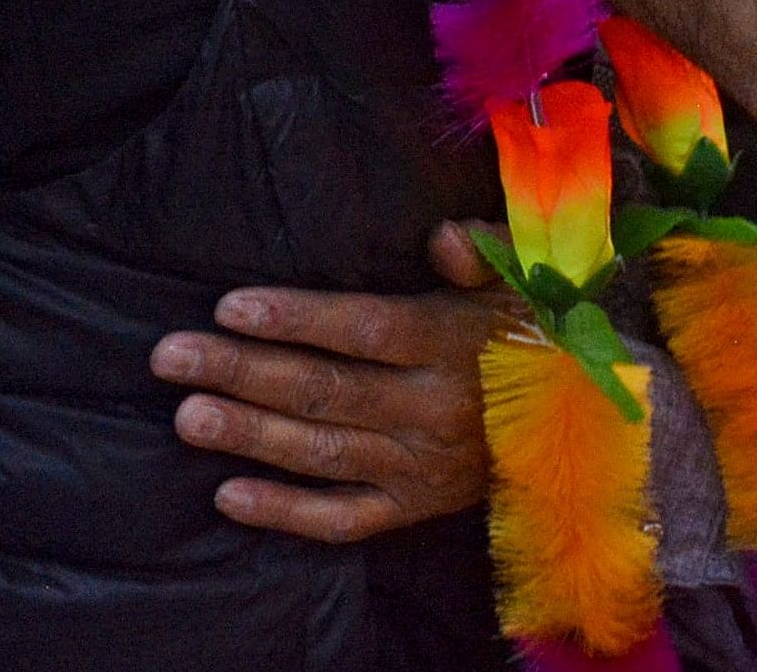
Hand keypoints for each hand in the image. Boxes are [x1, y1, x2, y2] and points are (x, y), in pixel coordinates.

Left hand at [152, 224, 509, 543]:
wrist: (585, 423)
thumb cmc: (529, 332)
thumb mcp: (520, 278)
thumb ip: (480, 252)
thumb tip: (441, 238)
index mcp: (452, 344)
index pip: (365, 330)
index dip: (298, 319)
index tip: (230, 306)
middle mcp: (432, 409)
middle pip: (327, 390)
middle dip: (243, 372)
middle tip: (171, 357)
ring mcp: (420, 466)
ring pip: (323, 453)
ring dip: (250, 436)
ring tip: (186, 416)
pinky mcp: (414, 507)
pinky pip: (344, 519)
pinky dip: (286, 513)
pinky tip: (229, 495)